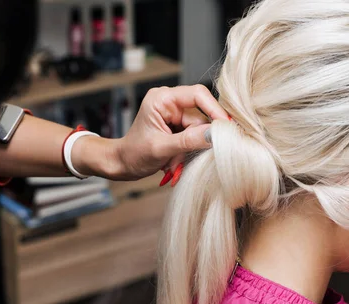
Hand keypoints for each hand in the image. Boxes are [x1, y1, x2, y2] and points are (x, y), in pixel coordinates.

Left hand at [113, 85, 228, 180]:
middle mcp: (170, 103)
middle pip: (200, 116)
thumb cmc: (133, 154)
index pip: (197, 94)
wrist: (122, 164)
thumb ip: (187, 140)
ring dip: (189, 150)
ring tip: (172, 162)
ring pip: (198, 130)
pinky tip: (173, 161)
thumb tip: (214, 134)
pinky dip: (186, 152)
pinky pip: (193, 138)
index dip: (214, 109)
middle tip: (182, 157)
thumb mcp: (160, 148)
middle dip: (195, 140)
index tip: (226, 127)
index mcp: (162, 99)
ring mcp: (174, 115)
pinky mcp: (178, 127)